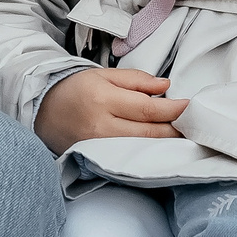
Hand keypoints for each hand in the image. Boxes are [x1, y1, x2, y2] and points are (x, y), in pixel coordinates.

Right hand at [35, 68, 186, 154]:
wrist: (44, 111)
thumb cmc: (76, 90)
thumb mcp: (104, 76)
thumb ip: (136, 80)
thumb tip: (166, 87)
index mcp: (102, 100)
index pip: (147, 109)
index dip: (172, 110)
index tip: (189, 106)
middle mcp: (100, 127)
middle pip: (148, 133)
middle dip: (174, 129)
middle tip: (192, 124)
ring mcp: (98, 147)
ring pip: (141, 148)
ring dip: (165, 143)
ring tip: (181, 134)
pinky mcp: (97, 160)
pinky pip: (129, 157)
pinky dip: (147, 153)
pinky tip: (160, 148)